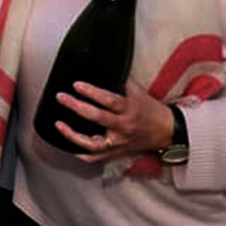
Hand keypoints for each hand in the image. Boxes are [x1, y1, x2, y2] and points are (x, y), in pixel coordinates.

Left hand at [55, 80, 175, 162]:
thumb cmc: (149, 110)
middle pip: (98, 118)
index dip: (92, 92)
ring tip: (59, 125)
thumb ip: (120, 81)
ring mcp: (118, 143)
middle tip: (62, 98)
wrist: (166, 131)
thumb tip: (101, 68)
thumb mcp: (138, 93)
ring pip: (93, 144)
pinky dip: (79, 153)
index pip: (110, 101)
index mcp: (130, 110)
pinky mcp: (115, 153)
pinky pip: (95, 158)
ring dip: (73, 136)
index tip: (76, 85)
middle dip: (77, 107)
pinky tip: (67, 145)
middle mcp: (124, 127)